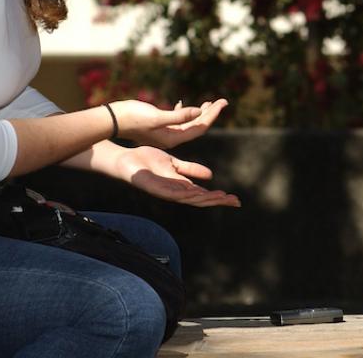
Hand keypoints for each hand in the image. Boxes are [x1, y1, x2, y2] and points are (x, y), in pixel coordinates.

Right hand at [110, 98, 226, 148]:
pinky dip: (182, 112)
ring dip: (198, 113)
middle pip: (196, 126)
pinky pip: (175, 121)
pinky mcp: (157, 127)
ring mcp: (164, 133)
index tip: (223, 102)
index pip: (199, 127)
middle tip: (222, 101)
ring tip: (209, 102)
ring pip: (187, 123)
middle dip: (209, 114)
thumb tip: (199, 112)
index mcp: (173, 138)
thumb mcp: (157, 116)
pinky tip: (182, 103)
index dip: (213, 114)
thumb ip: (179, 115)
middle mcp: (171, 138)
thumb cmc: (133, 117)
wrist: (112, 120)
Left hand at [114, 145, 240, 207]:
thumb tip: (210, 175)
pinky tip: (197, 193)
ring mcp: (167, 192)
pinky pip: (174, 193)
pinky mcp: (157, 189)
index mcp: (181, 187)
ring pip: (190, 199)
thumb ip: (190, 169)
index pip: (204, 194)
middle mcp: (176, 193)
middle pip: (200, 200)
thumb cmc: (148, 162)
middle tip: (234, 201)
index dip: (219, 197)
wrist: (128, 161)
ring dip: (205, 199)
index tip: (234, 199)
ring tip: (220, 197)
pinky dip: (187, 194)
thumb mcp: (175, 163)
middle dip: (217, 201)